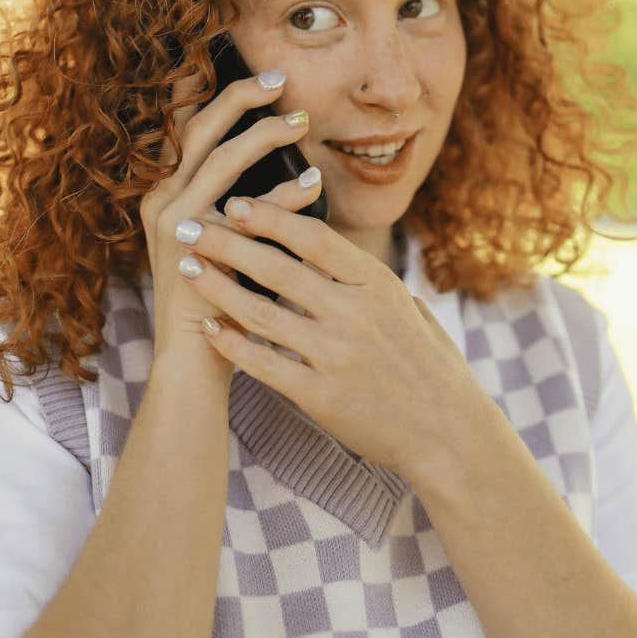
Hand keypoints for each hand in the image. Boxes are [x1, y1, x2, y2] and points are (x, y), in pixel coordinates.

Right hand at [138, 66, 318, 386]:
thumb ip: (239, 197)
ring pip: (222, 156)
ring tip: (302, 121)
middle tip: (281, 77)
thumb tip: (277, 148)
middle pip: (199, 126)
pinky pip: (248, 209)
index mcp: (166, 190)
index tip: (249, 66)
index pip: (184, 124)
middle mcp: (162, 198)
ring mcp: (173, 221)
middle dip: (241, 95)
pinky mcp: (194, 247)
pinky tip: (314, 182)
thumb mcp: (224, 236)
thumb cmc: (220, 295)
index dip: (213, 90)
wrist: (196, 359)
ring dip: (266, 133)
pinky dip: (284, 192)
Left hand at [173, 197, 466, 480]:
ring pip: (261, 313)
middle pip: (278, 269)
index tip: (235, 203)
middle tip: (191, 226)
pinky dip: (230, 343)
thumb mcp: (407, 307)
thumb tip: (326, 246)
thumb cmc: (429, 365)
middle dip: (227, 243)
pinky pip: (263, 364)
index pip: (313, 237)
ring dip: (217, 287)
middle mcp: (355, 314)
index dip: (270, 217)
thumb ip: (365, 279)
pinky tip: (207, 327)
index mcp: (377, 284)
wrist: (448, 434)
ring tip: (187, 269)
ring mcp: (336, 356)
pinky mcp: (320, 396)